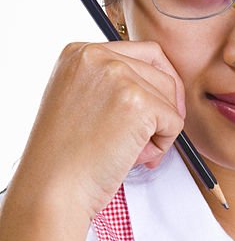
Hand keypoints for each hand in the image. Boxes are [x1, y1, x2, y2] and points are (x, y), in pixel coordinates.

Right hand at [16, 41, 184, 218]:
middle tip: (153, 138)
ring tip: (134, 152)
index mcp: (79, 52)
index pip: (143, 52)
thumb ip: (109, 86)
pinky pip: (174, 122)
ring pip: (170, 98)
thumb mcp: (79, 102)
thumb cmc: (65, 158)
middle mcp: (97, 56)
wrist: (53, 187)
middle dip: (165, 107)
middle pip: (162, 71)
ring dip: (161, 129)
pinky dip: (164, 146)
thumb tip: (159, 87)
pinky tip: (135, 158)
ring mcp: (118, 76)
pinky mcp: (138, 102)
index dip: (158, 84)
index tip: (158, 109)